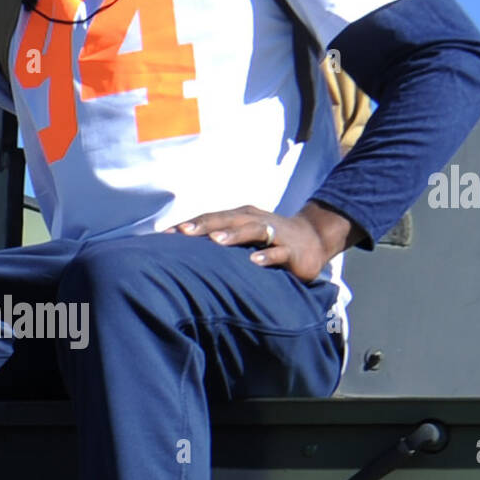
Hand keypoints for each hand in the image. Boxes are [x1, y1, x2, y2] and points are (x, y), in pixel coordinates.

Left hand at [162, 205, 337, 282]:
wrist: (314, 237)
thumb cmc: (270, 238)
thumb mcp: (244, 235)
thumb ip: (221, 239)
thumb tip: (185, 251)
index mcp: (241, 217)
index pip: (211, 218)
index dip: (190, 225)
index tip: (165, 235)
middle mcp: (256, 221)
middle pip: (227, 219)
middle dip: (204, 225)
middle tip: (183, 232)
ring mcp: (275, 234)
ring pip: (253, 231)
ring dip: (234, 235)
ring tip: (216, 242)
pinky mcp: (292, 251)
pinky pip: (279, 253)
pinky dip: (267, 257)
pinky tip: (254, 262)